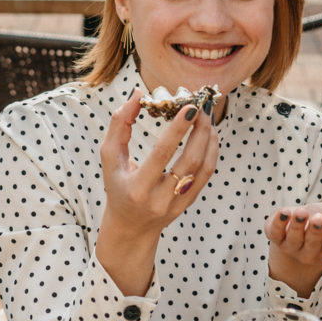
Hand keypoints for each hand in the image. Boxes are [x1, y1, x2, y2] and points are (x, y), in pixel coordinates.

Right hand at [97, 93, 218, 238]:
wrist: (131, 226)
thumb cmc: (118, 185)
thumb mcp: (110, 157)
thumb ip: (120, 124)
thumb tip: (137, 94)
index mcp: (138, 187)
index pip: (162, 153)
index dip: (178, 129)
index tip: (190, 107)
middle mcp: (160, 198)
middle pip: (190, 160)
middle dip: (200, 130)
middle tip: (202, 105)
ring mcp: (178, 203)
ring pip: (203, 167)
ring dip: (209, 138)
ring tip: (207, 116)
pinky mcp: (189, 202)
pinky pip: (207, 174)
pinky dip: (211, 151)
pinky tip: (209, 134)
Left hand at [266, 202, 321, 295]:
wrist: (299, 224)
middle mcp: (310, 251)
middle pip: (313, 245)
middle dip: (316, 232)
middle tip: (320, 219)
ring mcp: (291, 245)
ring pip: (294, 238)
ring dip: (297, 225)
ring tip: (301, 212)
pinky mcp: (275, 235)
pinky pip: (274, 232)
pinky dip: (277, 222)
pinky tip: (284, 212)